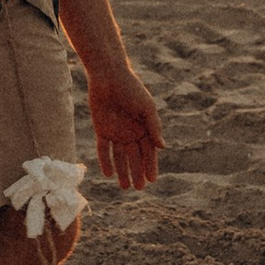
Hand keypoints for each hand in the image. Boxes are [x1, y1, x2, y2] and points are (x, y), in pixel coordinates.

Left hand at [85, 62, 163, 190]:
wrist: (109, 76)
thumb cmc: (132, 89)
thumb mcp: (146, 108)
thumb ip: (154, 127)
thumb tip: (162, 147)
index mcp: (145, 127)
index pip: (149, 151)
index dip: (151, 165)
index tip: (152, 180)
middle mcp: (131, 132)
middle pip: (135, 157)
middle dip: (137, 172)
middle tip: (138, 188)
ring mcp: (116, 132)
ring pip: (119, 157)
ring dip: (122, 171)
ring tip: (125, 187)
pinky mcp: (102, 129)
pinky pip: (103, 149)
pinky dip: (106, 161)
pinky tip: (109, 173)